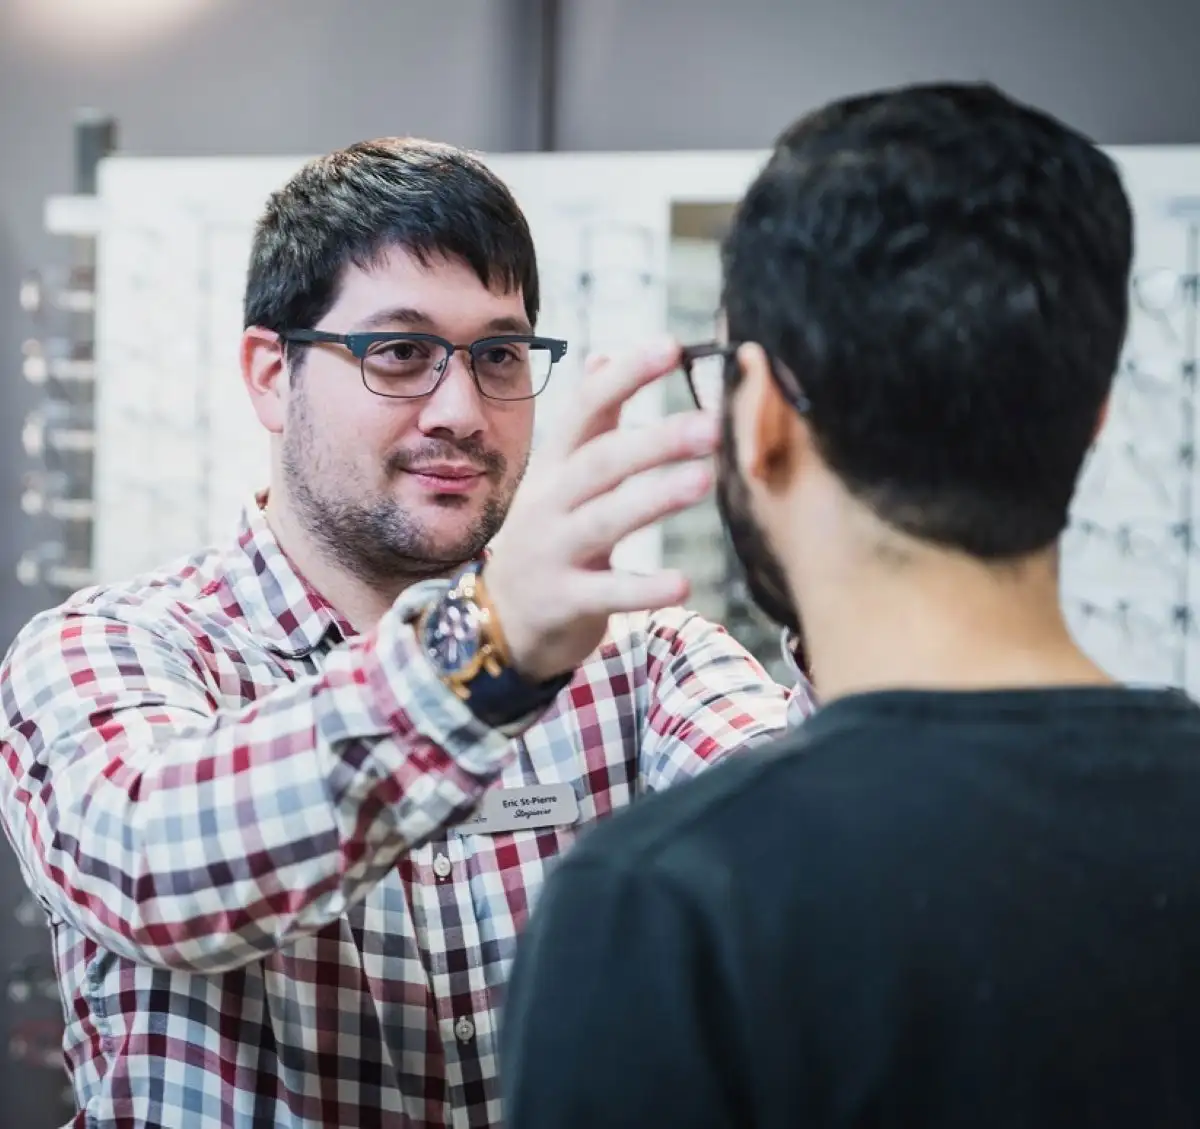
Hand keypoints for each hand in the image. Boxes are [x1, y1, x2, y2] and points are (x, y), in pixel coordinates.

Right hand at [485, 337, 718, 681]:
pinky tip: (682, 584)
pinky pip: (606, 593)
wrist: (500, 620)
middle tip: (710, 425)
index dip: (626, 377)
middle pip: (600, 462)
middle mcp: (549, 503)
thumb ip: (588, 425)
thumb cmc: (546, 538)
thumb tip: (604, 358)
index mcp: (554, 466)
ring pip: (604, 519)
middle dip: (654, 440)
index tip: (671, 346)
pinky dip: (643, 589)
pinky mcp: (564, 602)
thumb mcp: (556, 478)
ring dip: (653, 498)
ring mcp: (553, 553)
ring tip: (703, 480)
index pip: (587, 409)